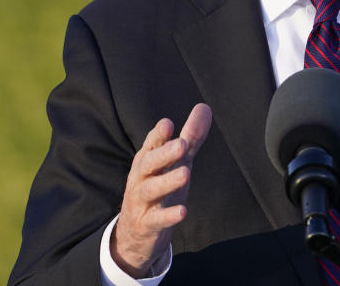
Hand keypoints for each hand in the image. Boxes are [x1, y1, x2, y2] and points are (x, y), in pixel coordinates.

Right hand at [111, 103, 212, 276]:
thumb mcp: (175, 162)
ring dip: (167, 181)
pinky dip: (168, 215)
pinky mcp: (146, 224)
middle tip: (182, 145)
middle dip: (164, 153)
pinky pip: (156, 220)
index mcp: (147, 160)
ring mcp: (141, 202)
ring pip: (151, 190)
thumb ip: (191, 136)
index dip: (158, 135)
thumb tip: (204, 107)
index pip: (151, 145)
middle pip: (149, 164)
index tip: (167, 124)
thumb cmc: (159, 187)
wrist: (135, 233)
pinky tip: (183, 211)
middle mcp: (141, 178)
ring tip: (186, 173)